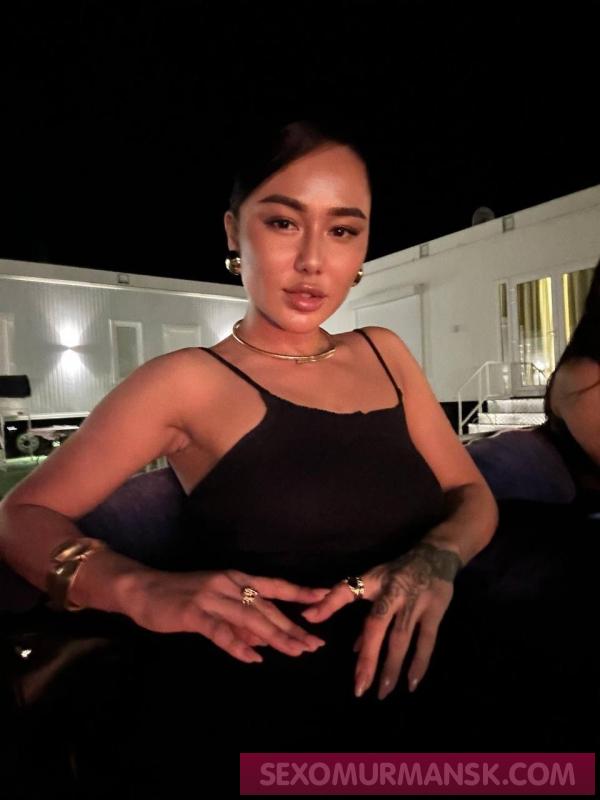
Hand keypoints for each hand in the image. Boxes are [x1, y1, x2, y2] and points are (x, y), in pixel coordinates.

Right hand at [130, 567, 329, 663]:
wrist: (142, 589)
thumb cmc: (181, 598)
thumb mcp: (215, 607)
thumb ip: (240, 624)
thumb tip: (266, 643)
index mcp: (236, 579)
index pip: (275, 586)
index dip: (300, 592)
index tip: (325, 597)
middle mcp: (228, 583)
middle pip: (267, 608)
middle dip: (292, 627)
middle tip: (315, 644)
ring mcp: (211, 597)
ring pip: (250, 619)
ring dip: (275, 637)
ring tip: (295, 652)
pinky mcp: (193, 612)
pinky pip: (220, 631)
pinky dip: (238, 645)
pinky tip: (253, 659)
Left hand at [300, 542, 461, 698]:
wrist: (436, 555)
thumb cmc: (397, 572)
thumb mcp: (374, 581)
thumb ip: (362, 610)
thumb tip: (353, 648)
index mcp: (373, 582)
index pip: (347, 591)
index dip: (329, 603)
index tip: (308, 618)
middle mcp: (393, 592)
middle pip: (376, 626)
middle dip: (367, 658)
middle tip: (359, 687)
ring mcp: (415, 602)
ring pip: (401, 638)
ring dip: (391, 667)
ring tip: (382, 692)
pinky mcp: (435, 611)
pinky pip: (426, 642)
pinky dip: (419, 663)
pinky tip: (412, 683)